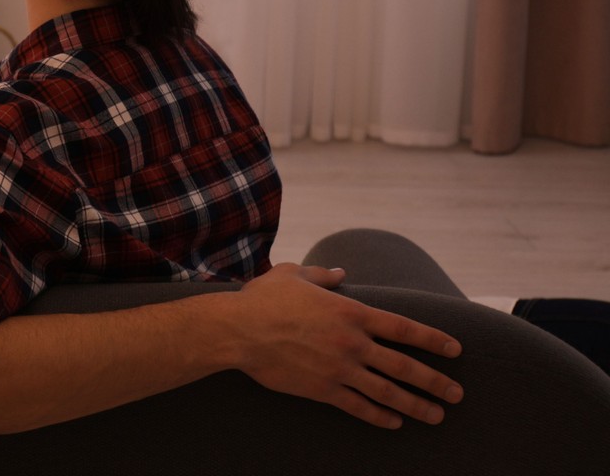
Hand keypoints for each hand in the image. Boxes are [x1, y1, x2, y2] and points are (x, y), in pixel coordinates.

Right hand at [228, 263, 462, 427]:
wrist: (238, 330)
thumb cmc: (263, 299)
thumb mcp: (294, 275)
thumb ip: (323, 276)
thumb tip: (340, 274)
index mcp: (351, 312)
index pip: (404, 328)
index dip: (433, 340)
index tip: (455, 350)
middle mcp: (352, 343)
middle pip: (405, 366)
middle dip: (436, 382)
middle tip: (457, 394)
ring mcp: (340, 369)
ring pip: (389, 392)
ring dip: (417, 406)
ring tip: (437, 416)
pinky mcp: (323, 390)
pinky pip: (360, 407)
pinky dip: (380, 417)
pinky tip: (394, 422)